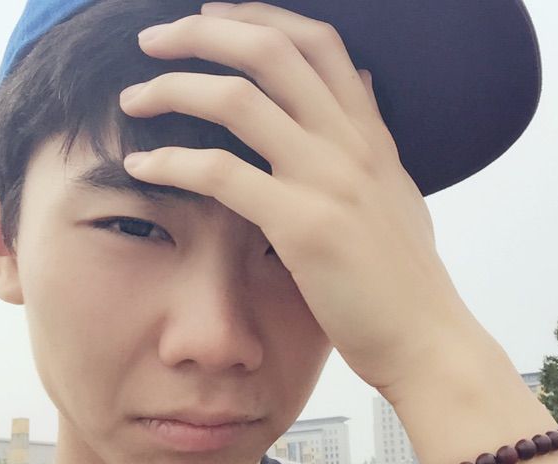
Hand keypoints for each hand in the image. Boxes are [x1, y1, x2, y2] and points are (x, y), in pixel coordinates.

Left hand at [120, 1, 476, 393]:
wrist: (424, 338)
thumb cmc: (404, 279)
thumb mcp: (398, 193)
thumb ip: (375, 138)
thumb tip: (364, 86)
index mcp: (370, 135)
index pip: (317, 42)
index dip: (258, 16)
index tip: (211, 18)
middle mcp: (349, 144)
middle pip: (270, 51)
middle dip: (201, 32)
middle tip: (152, 40)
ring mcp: (328, 181)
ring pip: (237, 100)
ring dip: (173, 88)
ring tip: (133, 99)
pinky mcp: (302, 226)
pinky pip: (220, 174)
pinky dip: (172, 163)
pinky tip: (141, 167)